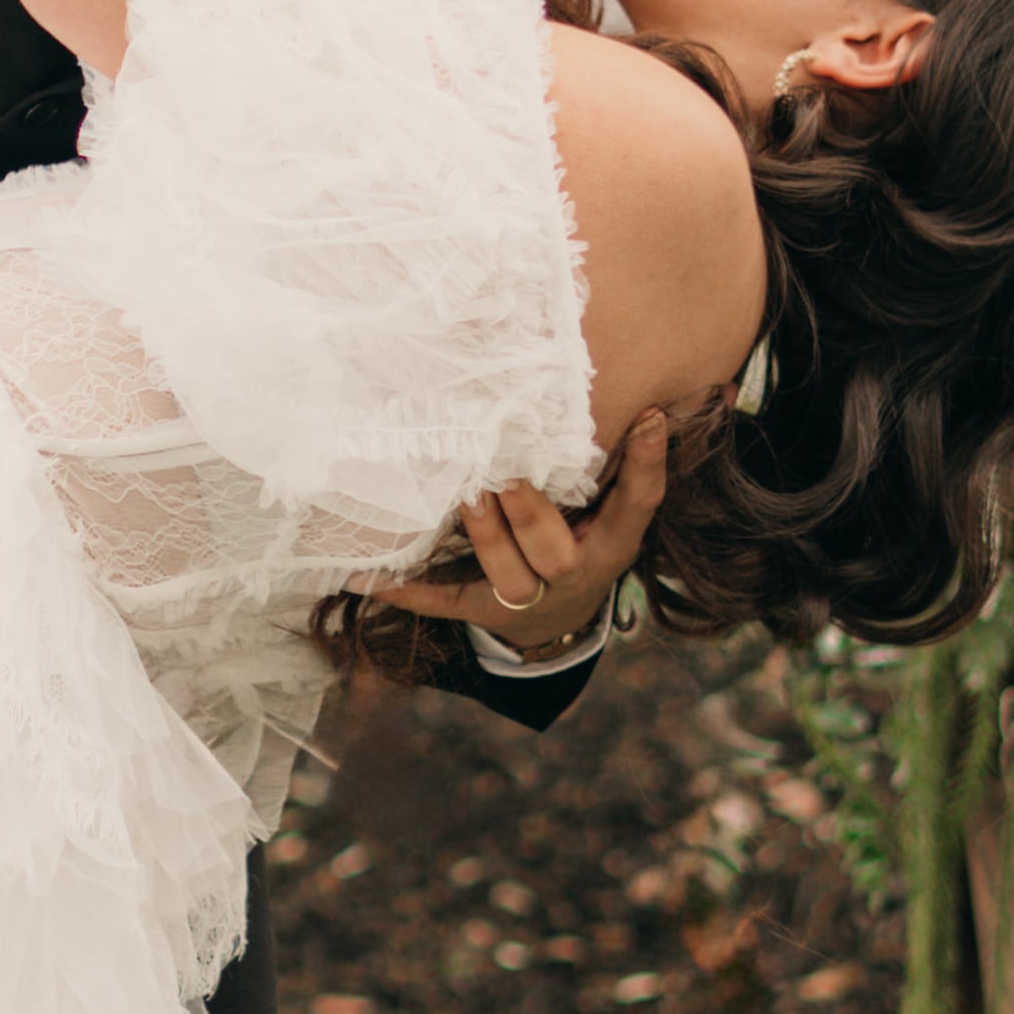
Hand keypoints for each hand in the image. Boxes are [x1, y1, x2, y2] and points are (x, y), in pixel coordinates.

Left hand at [373, 414, 669, 667]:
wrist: (558, 622)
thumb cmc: (581, 540)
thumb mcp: (608, 512)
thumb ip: (609, 464)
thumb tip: (637, 391)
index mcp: (612, 543)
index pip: (639, 504)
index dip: (647, 464)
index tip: (649, 415)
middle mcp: (573, 573)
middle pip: (556, 552)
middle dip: (531, 513)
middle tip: (507, 472)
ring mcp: (527, 598)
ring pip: (509, 576)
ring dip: (487, 537)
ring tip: (466, 496)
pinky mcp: (482, 611)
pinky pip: (443, 602)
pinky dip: (405, 589)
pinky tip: (364, 575)